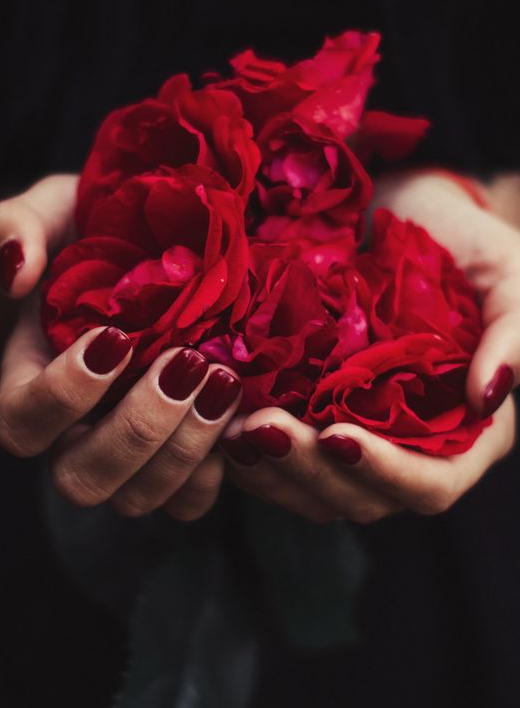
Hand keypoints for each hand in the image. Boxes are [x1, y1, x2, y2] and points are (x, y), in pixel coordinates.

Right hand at [0, 177, 239, 520]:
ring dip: (185, 448)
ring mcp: (126, 455)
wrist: (147, 250)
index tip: (115, 336)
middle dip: (138, 429)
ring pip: (138, 499)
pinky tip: (242, 412)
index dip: (65, 396)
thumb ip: (14, 228)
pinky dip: (218, 470)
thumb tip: (17, 269)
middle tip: (187, 360)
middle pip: (81, 479)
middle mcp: (73, 431)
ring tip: (225, 379)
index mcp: (29, 379)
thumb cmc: (87, 230)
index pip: (23, 422)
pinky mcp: (178, 462)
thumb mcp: (49, 211)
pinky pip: (190, 501)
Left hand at [220, 170, 518, 521]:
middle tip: (259, 427)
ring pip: (313, 491)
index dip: (385, 473)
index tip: (336, 436)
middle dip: (308, 471)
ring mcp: (360, 439)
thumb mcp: (507, 274)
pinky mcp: (314, 421)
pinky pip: (281, 462)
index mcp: (469, 433)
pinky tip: (218, 420)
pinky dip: (250, 454)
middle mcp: (413, 450)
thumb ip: (512, 333)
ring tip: (230, 428)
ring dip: (269, 471)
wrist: (403, 208)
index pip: (431, 484)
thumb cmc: (464, 242)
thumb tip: (488, 394)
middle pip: (363, 499)